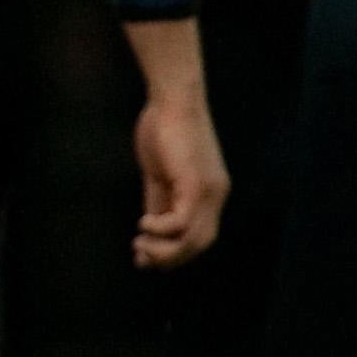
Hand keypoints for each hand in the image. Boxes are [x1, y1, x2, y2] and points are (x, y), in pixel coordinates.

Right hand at [131, 85, 227, 268]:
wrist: (173, 98)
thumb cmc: (164, 128)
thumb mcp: (159, 174)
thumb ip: (157, 202)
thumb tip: (146, 231)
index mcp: (210, 192)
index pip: (199, 235)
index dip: (174, 252)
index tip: (145, 257)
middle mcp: (216, 195)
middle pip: (200, 244)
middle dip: (170, 258)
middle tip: (142, 256)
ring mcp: (209, 191)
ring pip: (194, 239)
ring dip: (165, 250)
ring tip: (140, 244)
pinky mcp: (197, 184)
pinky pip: (183, 222)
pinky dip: (162, 230)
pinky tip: (143, 224)